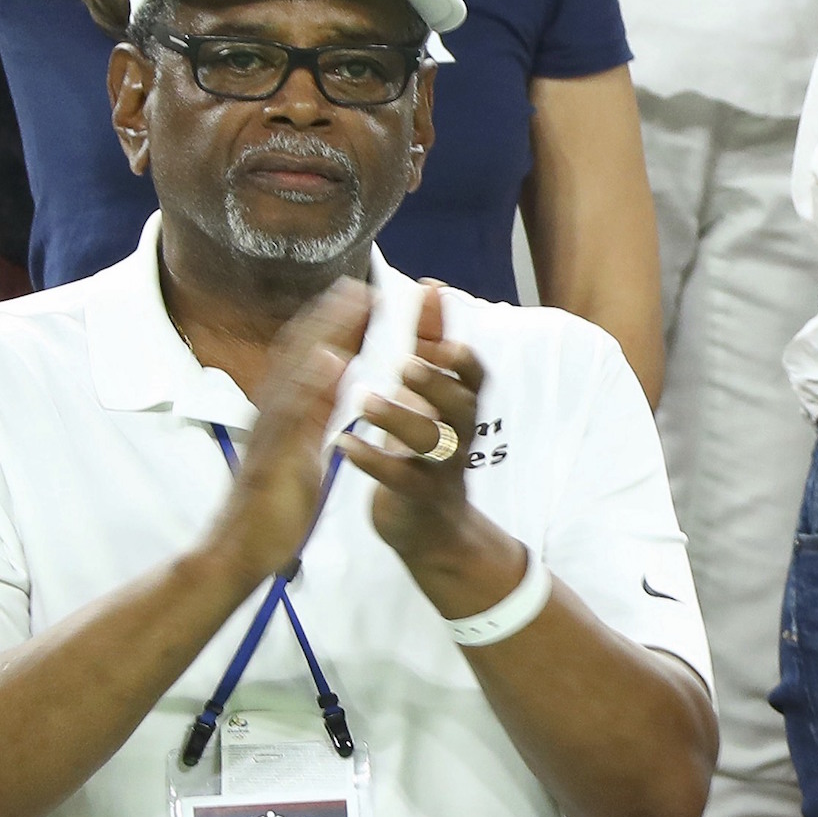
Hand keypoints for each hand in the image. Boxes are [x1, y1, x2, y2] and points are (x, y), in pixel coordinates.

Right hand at [199, 278, 370, 585]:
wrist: (237, 549)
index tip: (364, 296)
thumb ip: (315, 410)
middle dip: (333, 315)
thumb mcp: (302, 447)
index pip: (311, 358)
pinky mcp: (275, 455)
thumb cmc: (270, 505)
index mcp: (285, 412)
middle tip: (363, 281)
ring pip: (298, 371)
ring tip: (353, 300)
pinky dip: (311, 384)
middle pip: (303, 352)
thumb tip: (333, 375)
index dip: (336, 326)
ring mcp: (272, 431)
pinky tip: (333, 360)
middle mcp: (274, 412)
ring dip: (326, 332)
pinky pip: (294, 416)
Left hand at [341, 282, 504, 580]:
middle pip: (461, 406)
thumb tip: (431, 289)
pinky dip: (372, 459)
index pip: (473, 375)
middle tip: (405, 364)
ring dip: (400, 418)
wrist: (431, 526)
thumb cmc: (426, 447)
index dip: (459, 350)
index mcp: (460, 406)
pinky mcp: (418, 497)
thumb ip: (430, 346)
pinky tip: (344, 441)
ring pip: (431, 442)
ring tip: (365, 401)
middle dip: (436, 383)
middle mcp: (459, 434)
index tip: (438, 328)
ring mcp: (442, 467)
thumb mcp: (431, 394)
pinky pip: (400, 479)